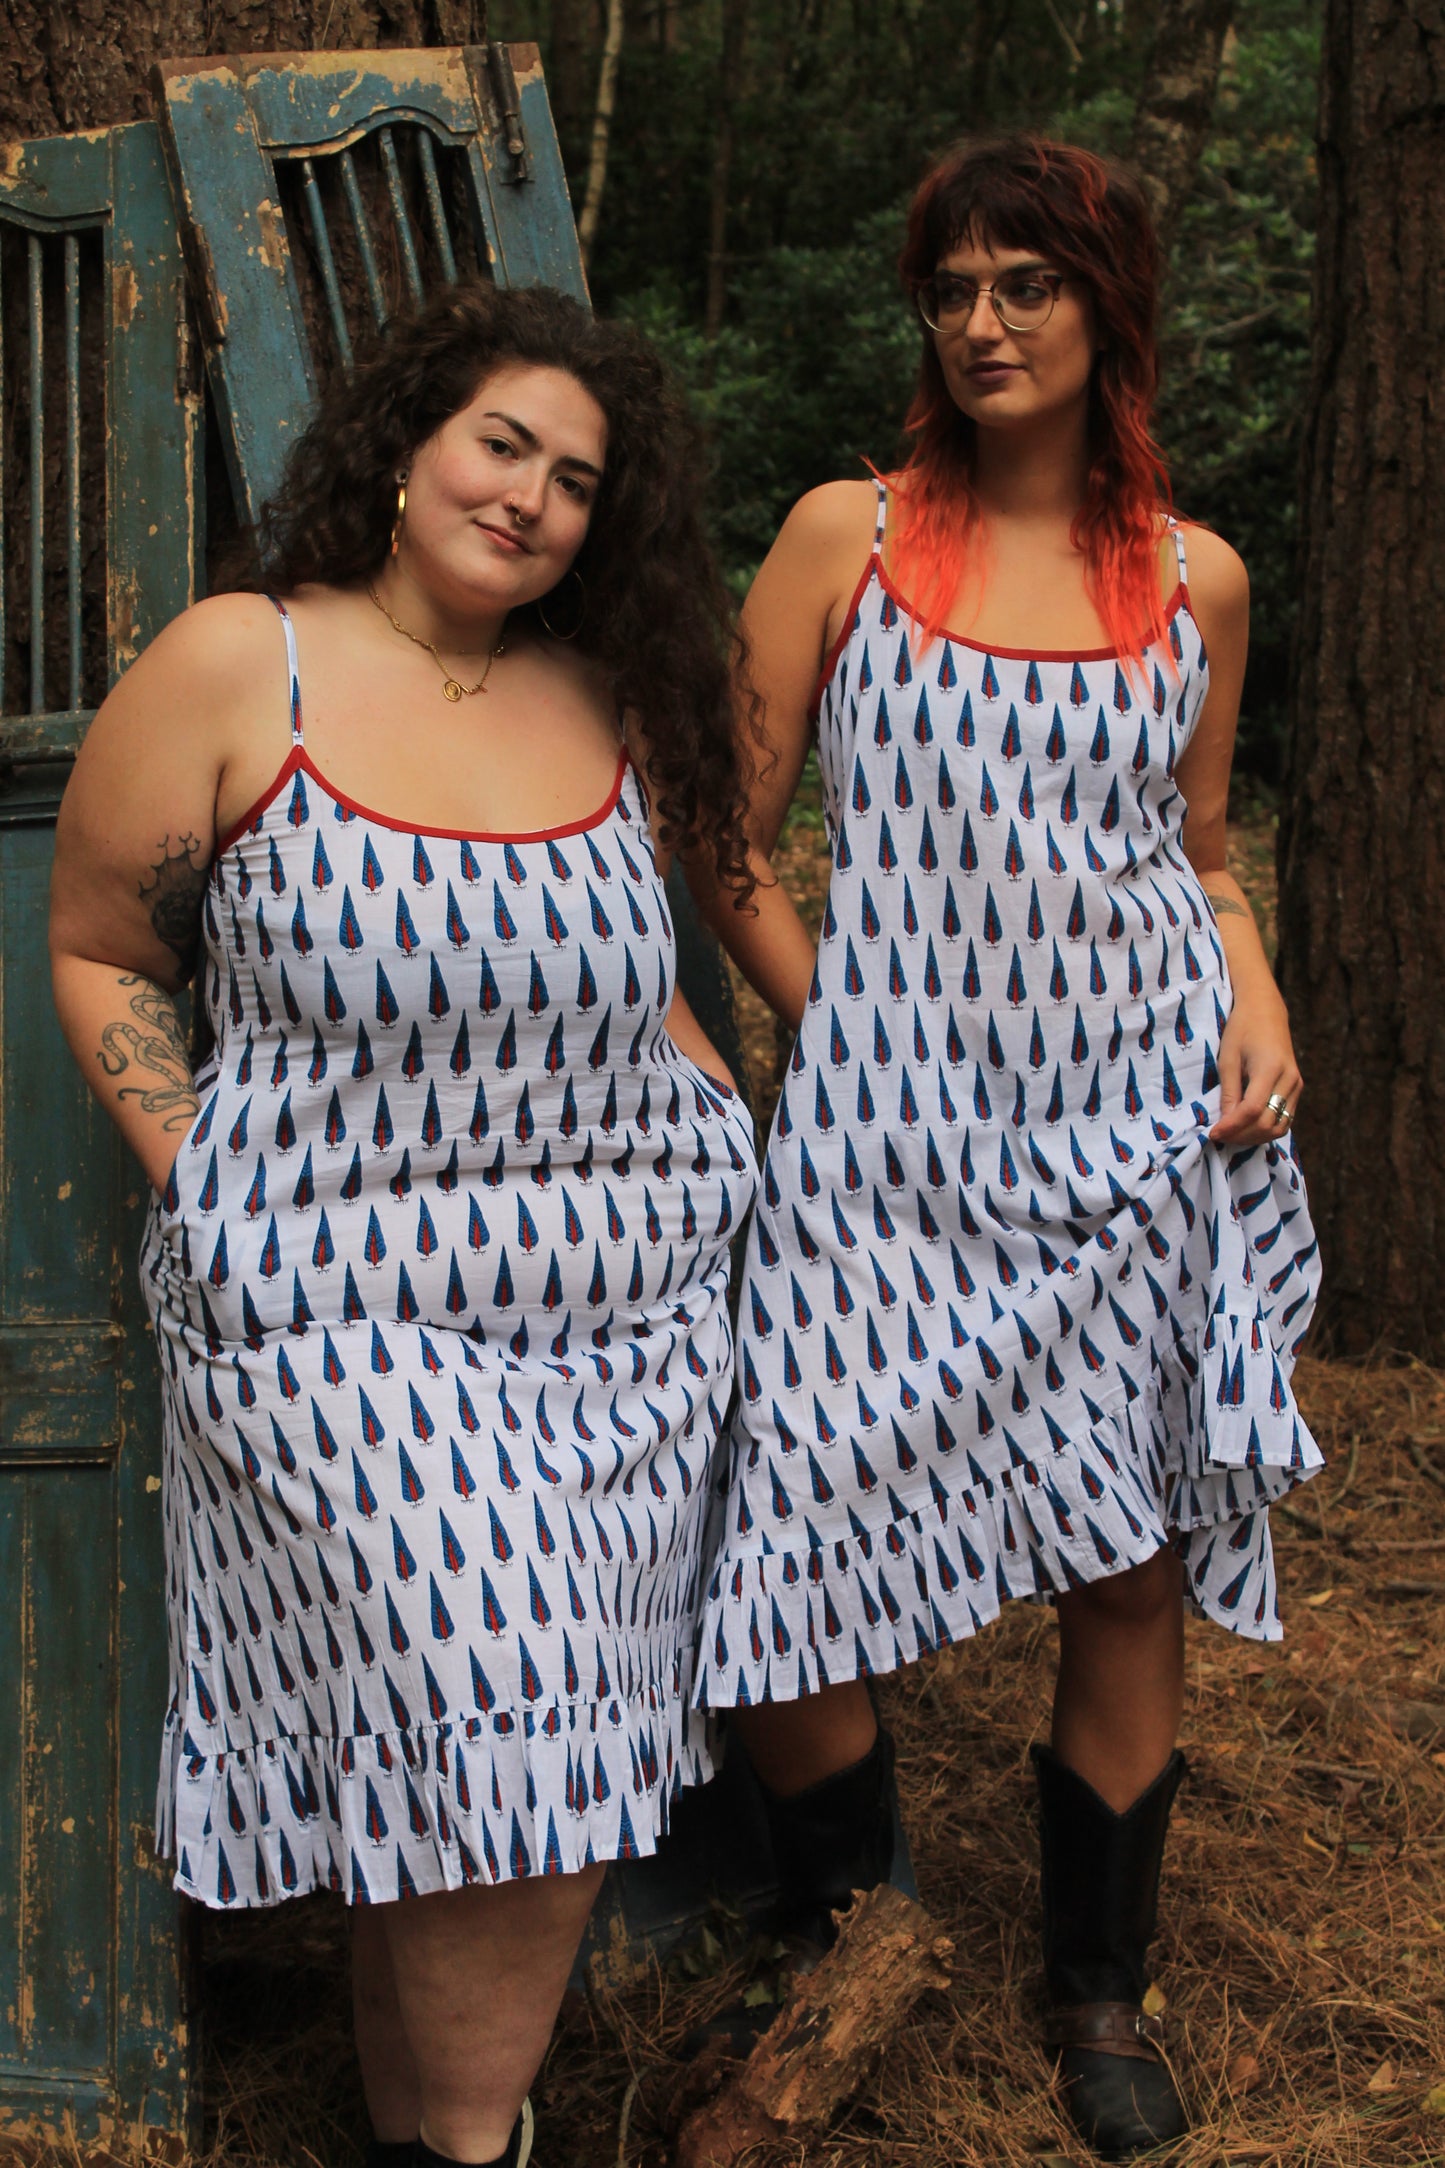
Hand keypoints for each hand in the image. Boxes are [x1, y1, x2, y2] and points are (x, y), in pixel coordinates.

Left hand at [1209, 979, 1300, 1148]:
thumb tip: (1225, 1124)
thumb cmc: (1241, 1029)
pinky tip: (1246, 1128)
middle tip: (1219, 1136)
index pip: (1253, 1110)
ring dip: (1255, 1137)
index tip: (1213, 1133)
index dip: (1232, 1127)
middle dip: (1242, 1135)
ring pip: (1280, 1127)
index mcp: (1270, 1068)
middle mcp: (1290, 1079)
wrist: (1265, 1010)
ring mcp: (1297, 1085)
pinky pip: (1285, 1119)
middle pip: (1268, 1123)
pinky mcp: (1297, 1089)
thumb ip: (1229, 1092)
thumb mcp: (1227, 1058)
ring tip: (1231, 1135)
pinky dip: (1265, 1129)